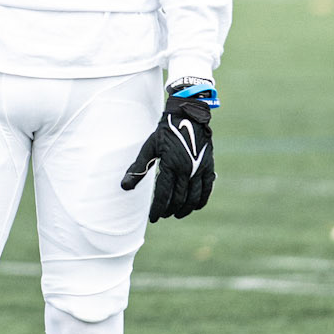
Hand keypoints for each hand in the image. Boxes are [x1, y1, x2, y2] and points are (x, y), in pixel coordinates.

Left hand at [120, 89, 215, 222]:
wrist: (188, 114)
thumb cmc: (166, 130)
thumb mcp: (150, 147)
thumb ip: (138, 168)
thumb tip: (124, 186)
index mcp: (171, 165)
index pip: (163, 195)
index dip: (158, 209)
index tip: (153, 218)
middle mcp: (187, 169)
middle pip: (179, 198)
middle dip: (170, 210)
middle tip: (163, 215)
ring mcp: (199, 169)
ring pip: (194, 197)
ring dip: (185, 209)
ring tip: (176, 214)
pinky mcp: (208, 166)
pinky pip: (207, 189)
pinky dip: (201, 200)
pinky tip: (195, 206)